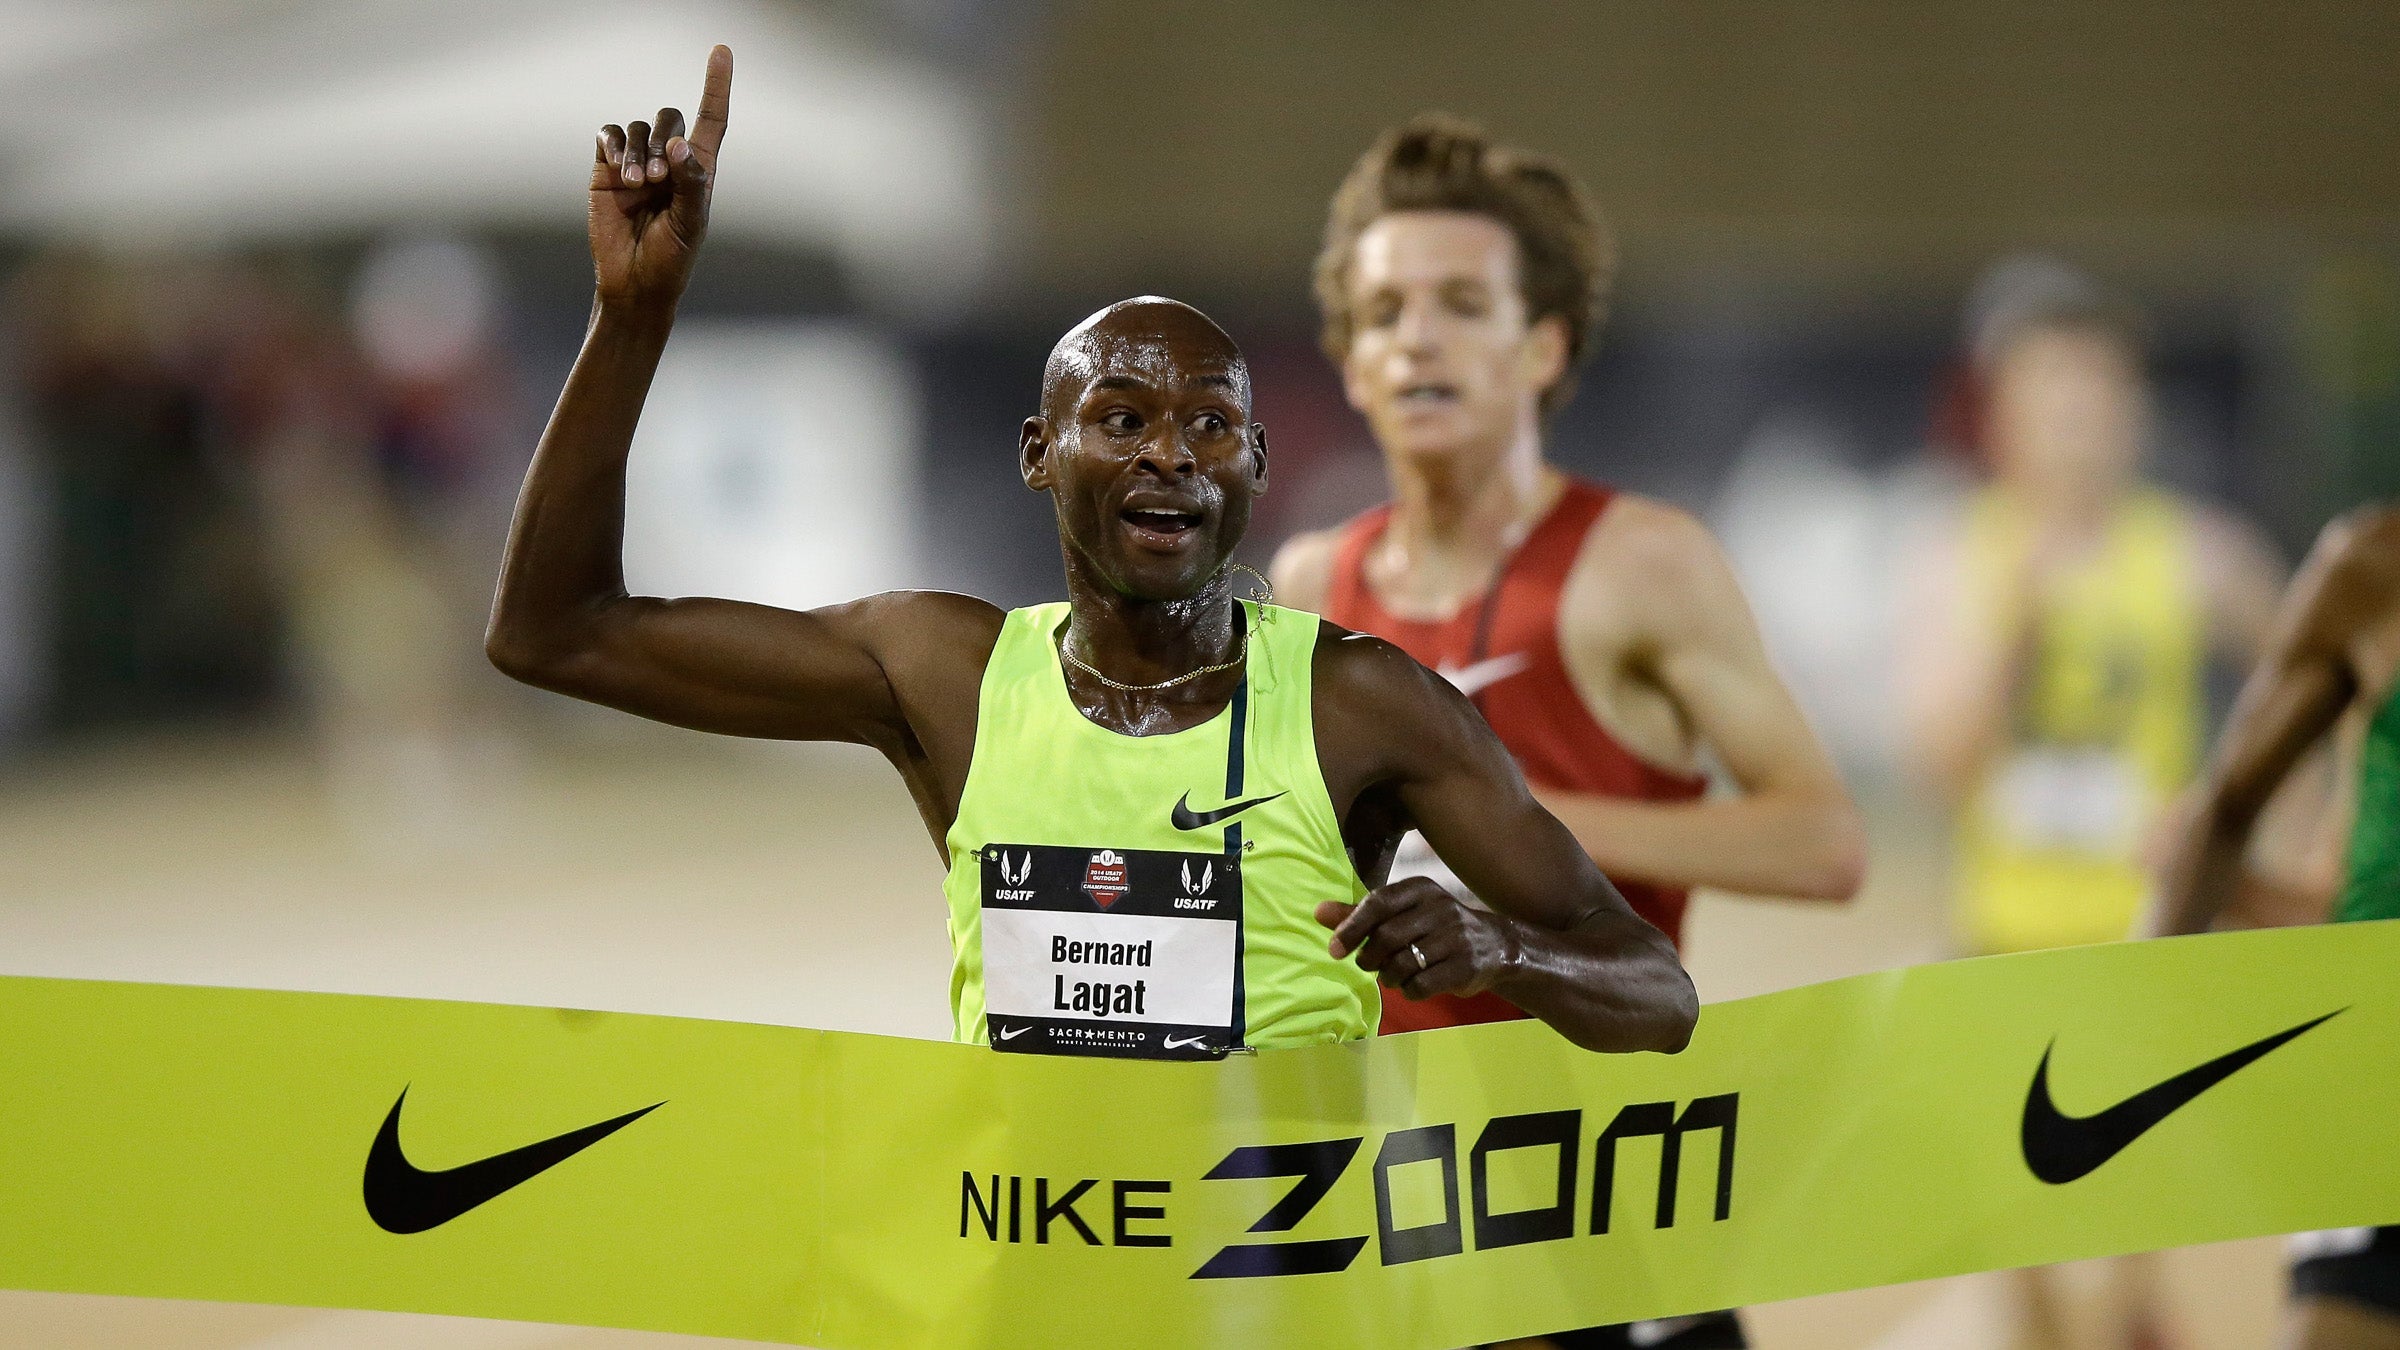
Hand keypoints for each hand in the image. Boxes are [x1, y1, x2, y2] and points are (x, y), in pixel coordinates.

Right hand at [589, 44, 731, 313]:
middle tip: (660, 178)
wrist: (632, 283)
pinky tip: (619, 171)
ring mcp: (637, 163)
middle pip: (668, 118)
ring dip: (638, 152)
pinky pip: (609, 136)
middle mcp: (669, 161)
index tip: (721, 51)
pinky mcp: (606, 169)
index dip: (716, 85)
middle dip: (664, 140)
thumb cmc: (670, 258)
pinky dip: (615, 146)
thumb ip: (690, 184)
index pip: (711, 119)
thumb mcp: (690, 224)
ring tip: (638, 185)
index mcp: (698, 170)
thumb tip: (678, 145)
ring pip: (637, 129)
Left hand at [1316, 877, 1523, 1001]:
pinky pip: (1422, 985)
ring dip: (1388, 977)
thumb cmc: (1436, 927)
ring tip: (1391, 976)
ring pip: (1403, 964)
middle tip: (1368, 965)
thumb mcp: (1402, 913)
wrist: (1495, 946)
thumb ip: (1361, 913)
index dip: (1351, 927)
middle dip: (1369, 957)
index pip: (1377, 902)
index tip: (1334, 949)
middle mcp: (1440, 908)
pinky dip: (1408, 991)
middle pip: (1387, 936)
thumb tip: (1318, 912)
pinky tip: (1412, 987)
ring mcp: (1456, 938)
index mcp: (1420, 889)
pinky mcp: (1465, 966)